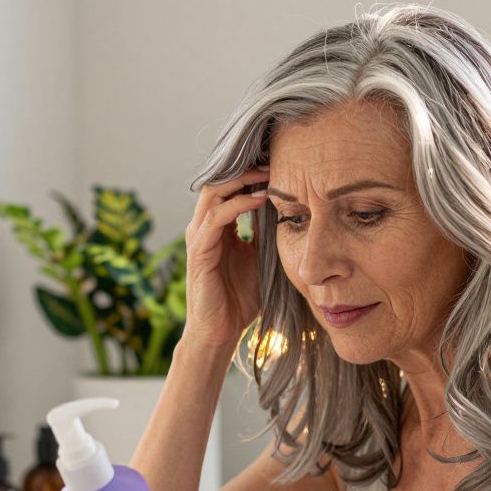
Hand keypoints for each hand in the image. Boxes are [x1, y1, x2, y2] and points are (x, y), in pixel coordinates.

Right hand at [183, 167, 270, 352]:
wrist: (220, 331)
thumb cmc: (240, 299)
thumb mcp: (260, 258)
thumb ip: (266, 235)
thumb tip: (290, 213)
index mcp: (216, 227)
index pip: (228, 187)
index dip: (250, 172)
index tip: (279, 161)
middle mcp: (203, 227)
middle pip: (219, 181)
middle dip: (246, 168)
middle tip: (275, 159)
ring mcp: (199, 237)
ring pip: (214, 193)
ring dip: (242, 179)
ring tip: (270, 173)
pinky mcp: (200, 251)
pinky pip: (216, 218)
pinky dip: (238, 204)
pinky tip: (260, 198)